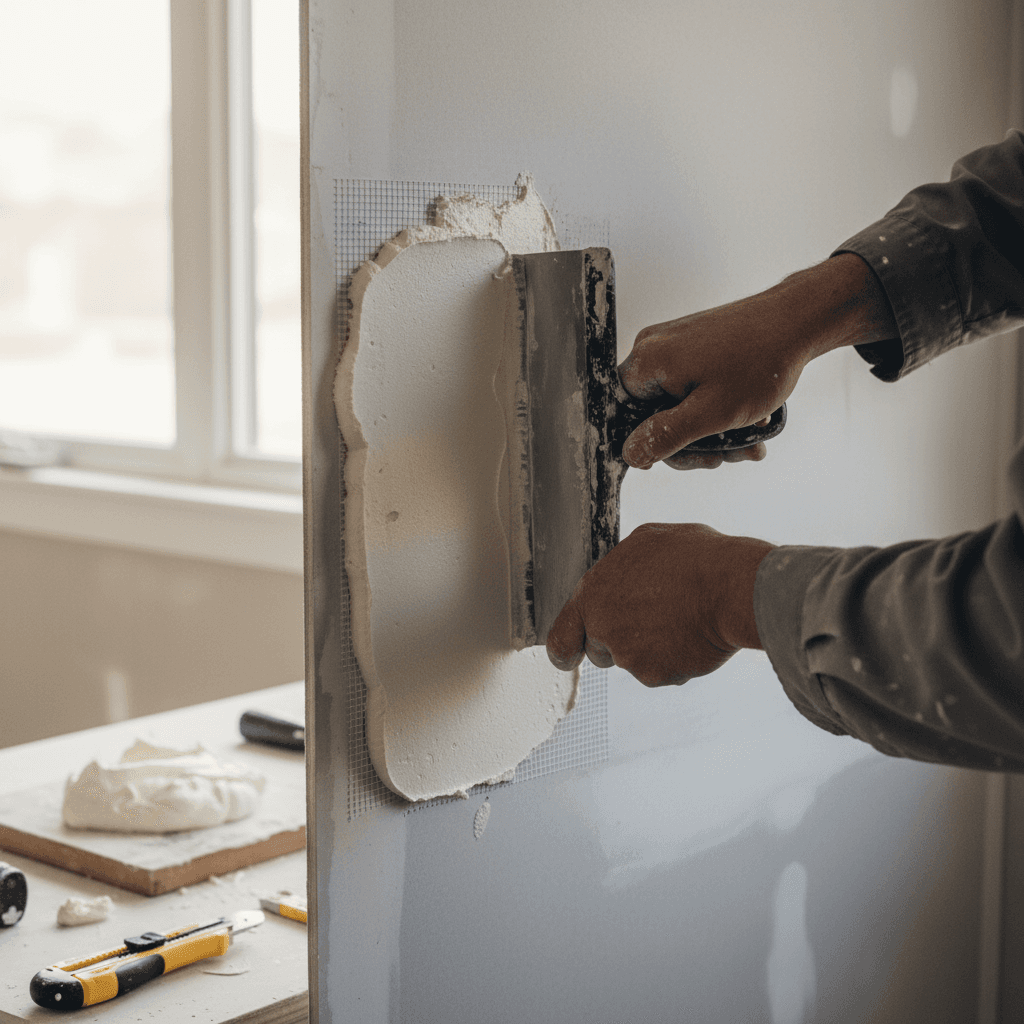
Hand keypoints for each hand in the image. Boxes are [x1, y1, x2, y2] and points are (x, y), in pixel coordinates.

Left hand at [545, 523, 774, 685]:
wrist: (733, 588)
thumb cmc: (695, 558)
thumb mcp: (648, 542)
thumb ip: (622, 567)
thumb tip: (622, 574)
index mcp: (594, 595)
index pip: (561, 637)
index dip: (566, 649)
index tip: (569, 657)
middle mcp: (605, 630)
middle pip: (601, 650)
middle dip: (621, 642)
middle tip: (654, 617)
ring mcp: (630, 657)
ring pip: (636, 660)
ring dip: (653, 647)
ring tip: (683, 617)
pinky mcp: (658, 675)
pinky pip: (664, 671)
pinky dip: (677, 659)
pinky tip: (695, 634)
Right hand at [618, 254, 899, 468]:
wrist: (798, 320)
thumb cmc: (759, 362)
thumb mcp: (711, 413)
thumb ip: (665, 436)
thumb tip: (629, 455)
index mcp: (646, 362)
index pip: (626, 418)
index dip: (658, 445)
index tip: (697, 456)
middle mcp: (652, 349)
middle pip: (655, 414)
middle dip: (696, 441)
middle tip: (732, 453)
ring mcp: (673, 345)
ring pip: (679, 405)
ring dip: (714, 429)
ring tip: (752, 436)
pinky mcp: (693, 345)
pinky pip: (694, 388)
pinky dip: (719, 408)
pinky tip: (750, 418)